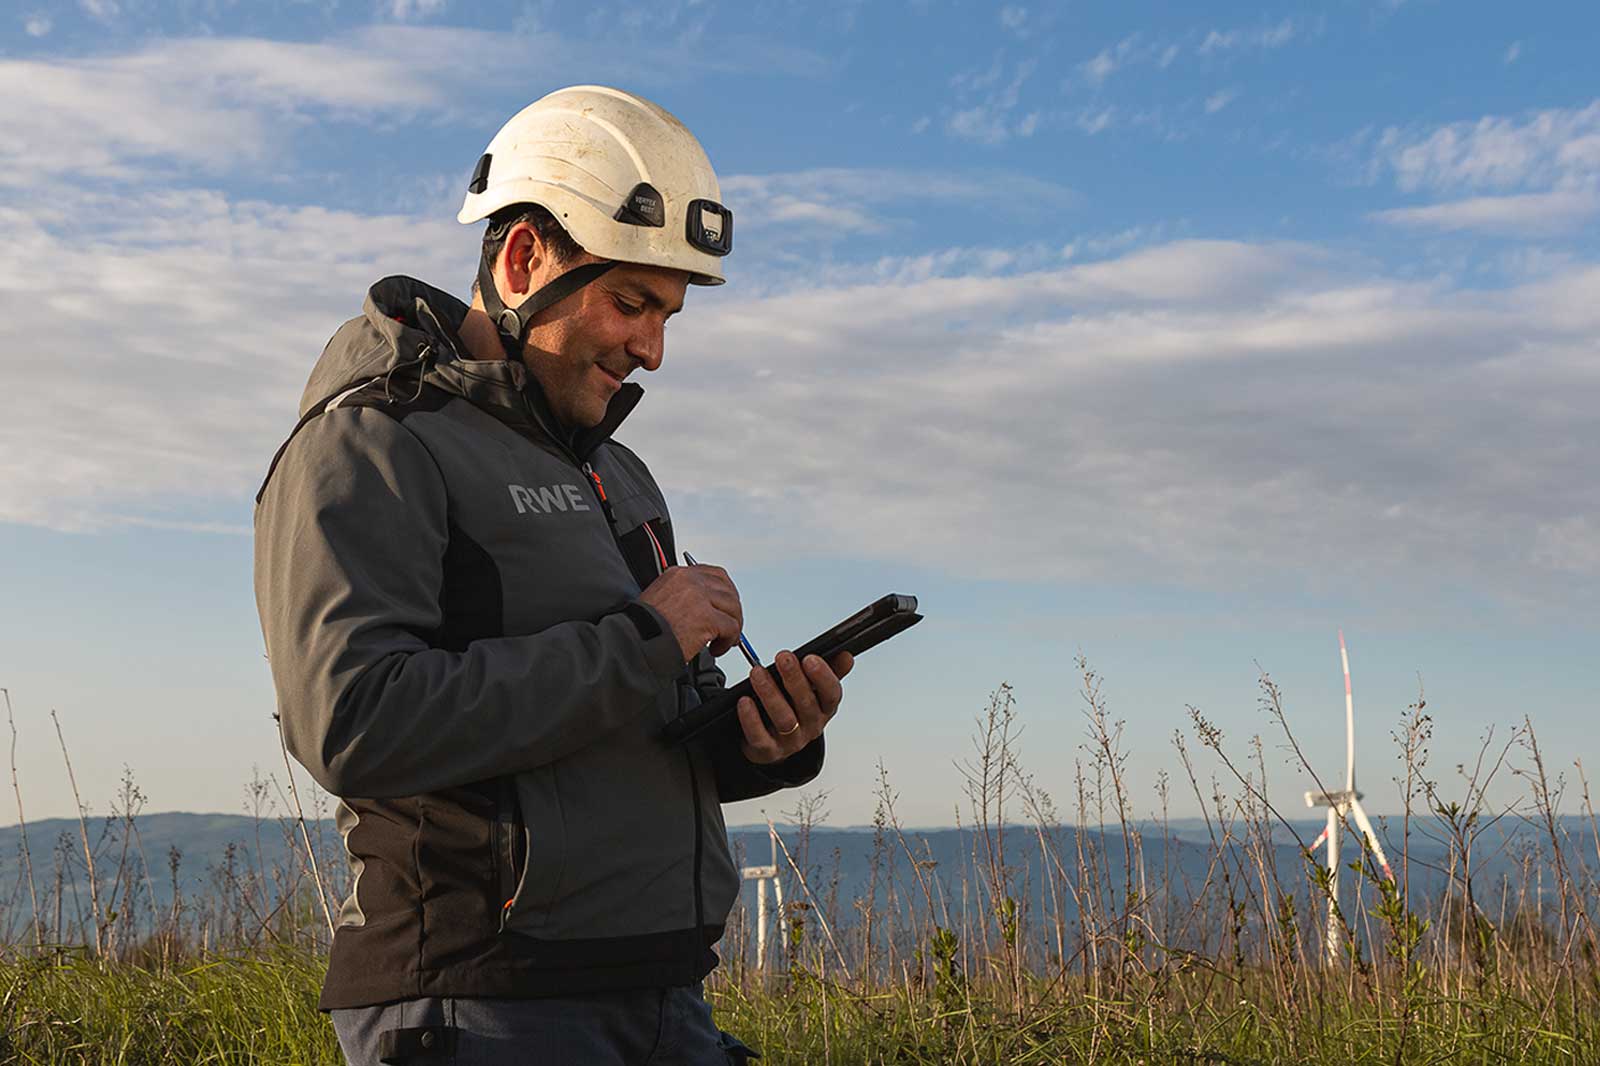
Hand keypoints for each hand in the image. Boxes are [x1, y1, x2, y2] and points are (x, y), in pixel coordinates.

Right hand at [638, 564, 743, 663]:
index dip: (726, 592)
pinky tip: (717, 648)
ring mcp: (700, 598)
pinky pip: (731, 627)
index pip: (714, 575)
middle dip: (733, 611)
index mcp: (679, 575)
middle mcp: (691, 582)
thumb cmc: (644, 629)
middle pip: (728, 590)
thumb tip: (707, 605)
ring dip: (732, 627)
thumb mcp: (661, 599)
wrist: (636, 643)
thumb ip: (685, 596)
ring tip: (722, 641)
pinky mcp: (707, 618)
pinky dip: (728, 640)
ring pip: (733, 608)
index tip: (726, 607)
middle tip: (730, 627)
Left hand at [737, 650, 853, 764]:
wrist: (772, 743)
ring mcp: (790, 741)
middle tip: (783, 657)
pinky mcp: (768, 750)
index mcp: (824, 710)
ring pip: (783, 719)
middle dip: (795, 679)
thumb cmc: (792, 710)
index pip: (832, 695)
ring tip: (757, 673)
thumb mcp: (813, 691)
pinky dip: (751, 719)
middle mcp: (810, 727)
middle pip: (807, 705)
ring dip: (770, 694)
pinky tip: (745, 701)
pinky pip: (759, 736)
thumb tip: (846, 656)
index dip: (823, 677)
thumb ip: (829, 672)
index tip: (811, 658)